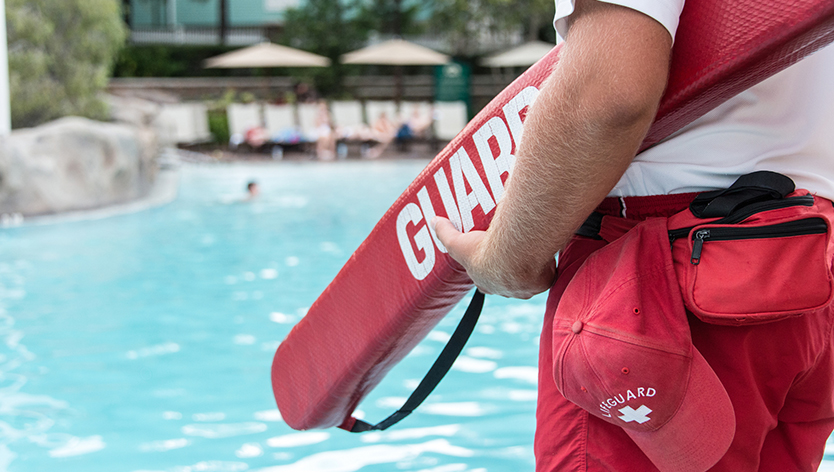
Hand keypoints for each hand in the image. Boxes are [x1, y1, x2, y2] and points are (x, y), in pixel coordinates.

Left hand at [432, 217, 555, 298]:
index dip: (487, 271)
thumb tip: (433, 220)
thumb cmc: (484, 251)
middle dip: (511, 269)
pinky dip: (548, 265)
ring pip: (529, 279)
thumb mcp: (458, 242)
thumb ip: (445, 232)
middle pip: (508, 281)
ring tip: (532, 248)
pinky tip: (547, 251)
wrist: (514, 255)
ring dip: (530, 267)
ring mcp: (525, 289)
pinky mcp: (543, 283)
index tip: (491, 259)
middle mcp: (506, 290)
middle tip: (514, 251)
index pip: (484, 281)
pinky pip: (547, 275)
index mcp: (486, 283)